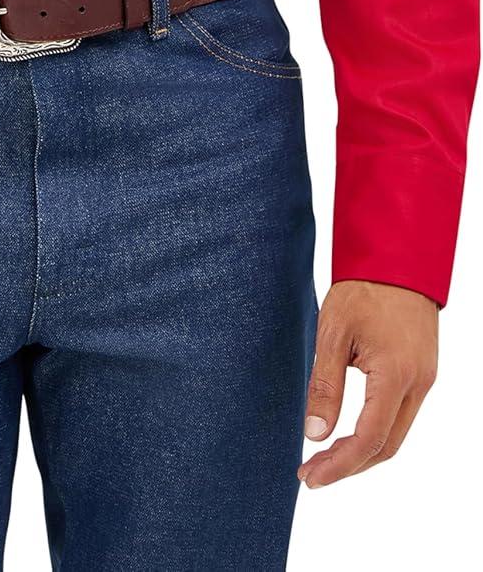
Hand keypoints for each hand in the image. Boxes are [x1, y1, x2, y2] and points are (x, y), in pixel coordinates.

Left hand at [299, 279, 438, 488]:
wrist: (398, 259)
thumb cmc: (363, 289)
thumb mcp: (332, 333)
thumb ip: (324, 385)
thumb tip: (314, 434)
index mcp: (395, 375)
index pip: (369, 439)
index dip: (339, 465)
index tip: (309, 476)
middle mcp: (417, 383)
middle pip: (386, 446)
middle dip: (349, 466)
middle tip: (312, 473)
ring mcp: (424, 379)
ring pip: (395, 433)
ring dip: (362, 451)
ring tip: (324, 457)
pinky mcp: (422, 372)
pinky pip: (400, 414)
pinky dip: (375, 431)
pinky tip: (349, 431)